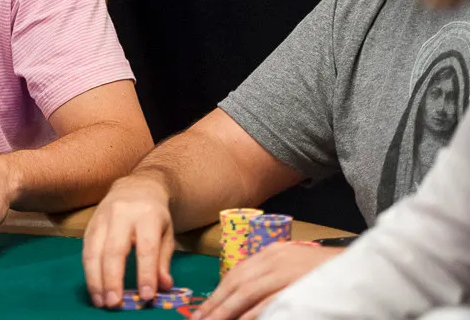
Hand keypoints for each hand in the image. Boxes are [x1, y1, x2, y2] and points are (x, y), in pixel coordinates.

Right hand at [81, 174, 175, 308]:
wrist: (136, 186)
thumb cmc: (154, 214)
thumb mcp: (167, 233)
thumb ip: (163, 260)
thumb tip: (162, 286)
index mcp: (147, 216)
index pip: (146, 247)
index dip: (145, 273)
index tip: (146, 296)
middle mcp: (122, 214)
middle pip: (114, 250)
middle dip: (112, 279)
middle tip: (114, 304)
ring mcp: (102, 218)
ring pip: (94, 251)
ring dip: (95, 279)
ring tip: (100, 302)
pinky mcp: (90, 224)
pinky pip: (85, 250)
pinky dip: (88, 272)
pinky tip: (94, 289)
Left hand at [196, 243, 340, 319]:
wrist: (366, 264)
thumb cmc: (329, 271)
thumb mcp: (293, 267)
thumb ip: (270, 279)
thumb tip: (245, 300)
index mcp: (271, 254)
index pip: (236, 275)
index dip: (217, 294)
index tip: (202, 311)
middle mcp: (275, 259)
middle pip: (236, 284)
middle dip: (215, 305)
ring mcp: (287, 272)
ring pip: (248, 293)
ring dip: (227, 311)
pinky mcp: (300, 285)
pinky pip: (271, 302)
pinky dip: (254, 313)